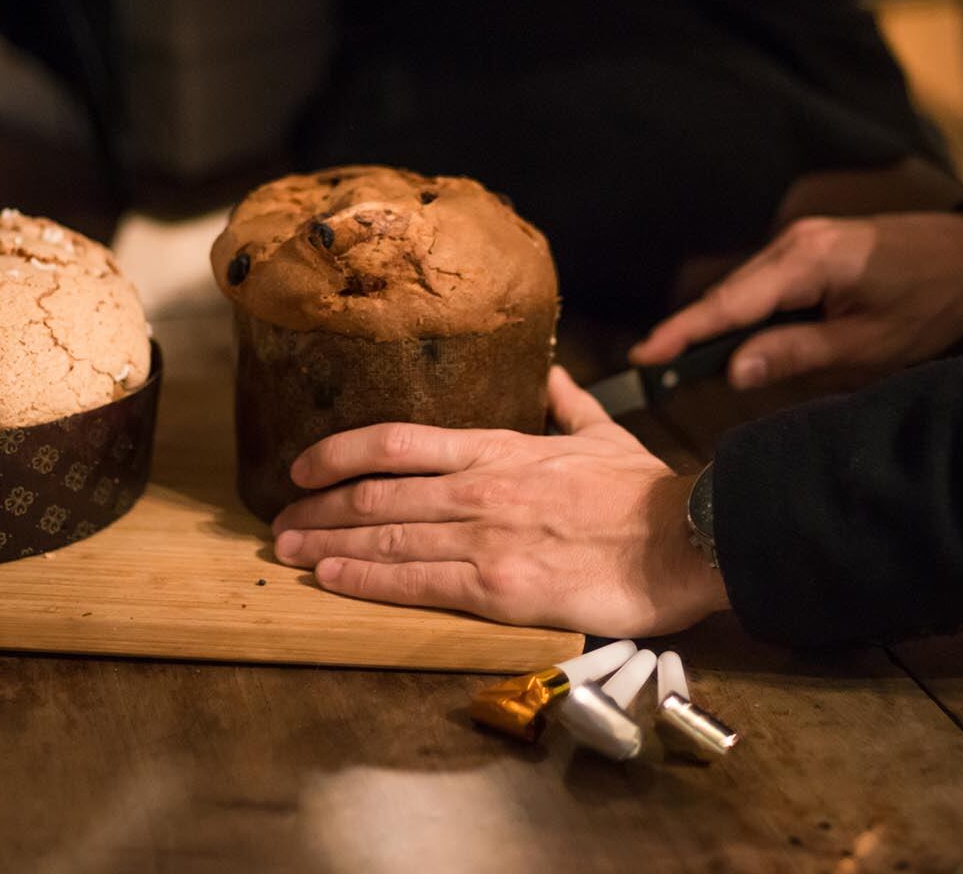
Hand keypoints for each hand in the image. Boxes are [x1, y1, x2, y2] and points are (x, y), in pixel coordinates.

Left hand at [271, 367, 730, 636]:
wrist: (683, 539)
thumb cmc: (647, 494)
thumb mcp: (605, 434)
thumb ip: (568, 404)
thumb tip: (553, 372)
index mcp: (500, 449)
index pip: (398, 441)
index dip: (340, 451)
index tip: (304, 463)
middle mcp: (479, 488)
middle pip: (376, 493)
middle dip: (319, 506)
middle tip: (279, 518)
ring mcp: (483, 538)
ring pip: (384, 537)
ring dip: (327, 544)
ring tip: (286, 550)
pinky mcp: (496, 589)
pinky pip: (414, 583)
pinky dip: (364, 581)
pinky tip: (331, 580)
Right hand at [631, 210, 962, 390]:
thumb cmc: (933, 302)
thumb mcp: (869, 344)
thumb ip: (797, 353)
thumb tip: (733, 370)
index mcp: (808, 261)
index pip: (730, 303)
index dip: (683, 332)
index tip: (644, 356)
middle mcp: (796, 241)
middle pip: (729, 293)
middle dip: (690, 331)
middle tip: (651, 370)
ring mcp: (804, 239)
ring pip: (745, 287)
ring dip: (717, 322)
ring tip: (679, 361)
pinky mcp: (813, 246)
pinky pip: (766, 282)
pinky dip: (745, 310)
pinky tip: (734, 339)